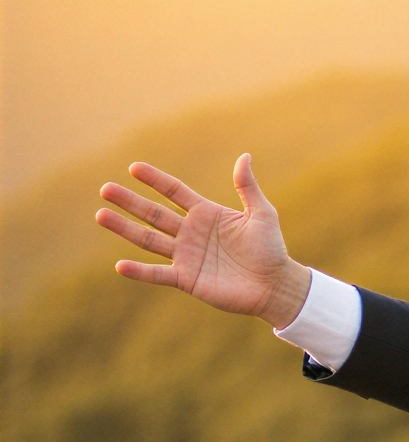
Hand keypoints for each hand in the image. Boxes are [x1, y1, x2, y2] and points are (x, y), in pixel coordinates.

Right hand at [95, 155, 311, 327]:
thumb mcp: (262, 214)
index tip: (134, 167)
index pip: (174, 192)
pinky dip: (139, 272)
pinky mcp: (186, 279)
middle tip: (106, 189)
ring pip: (149, 240)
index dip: (156, 180)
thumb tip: (244, 156)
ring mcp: (186, 255)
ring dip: (124, 229)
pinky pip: (158, 274)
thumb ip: (248, 187)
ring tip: (100, 215)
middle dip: (129, 202)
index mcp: (206, 214)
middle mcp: (190, 232)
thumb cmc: (271, 249)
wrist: (275, 285)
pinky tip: (120, 266)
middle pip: (154, 214)